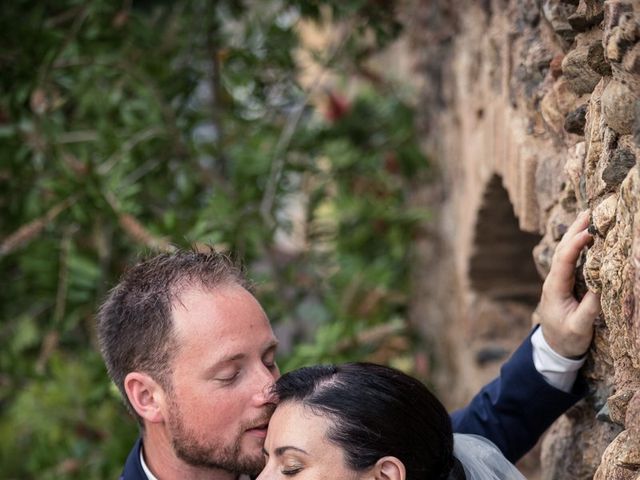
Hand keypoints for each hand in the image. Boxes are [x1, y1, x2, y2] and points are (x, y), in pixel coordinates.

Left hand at [537, 210, 600, 357]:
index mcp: (555, 288)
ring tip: (587, 216)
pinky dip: (577, 245)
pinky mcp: (563, 283)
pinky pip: (569, 259)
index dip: (575, 245)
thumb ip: (589, 309)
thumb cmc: (566, 338)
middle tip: (588, 212)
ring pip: (564, 252)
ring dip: (575, 234)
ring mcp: (557, 280)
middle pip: (561, 250)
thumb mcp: (579, 327)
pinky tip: (586, 236)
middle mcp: (553, 280)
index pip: (563, 261)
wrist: (553, 348)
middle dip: (574, 230)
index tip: (588, 232)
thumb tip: (603, 285)